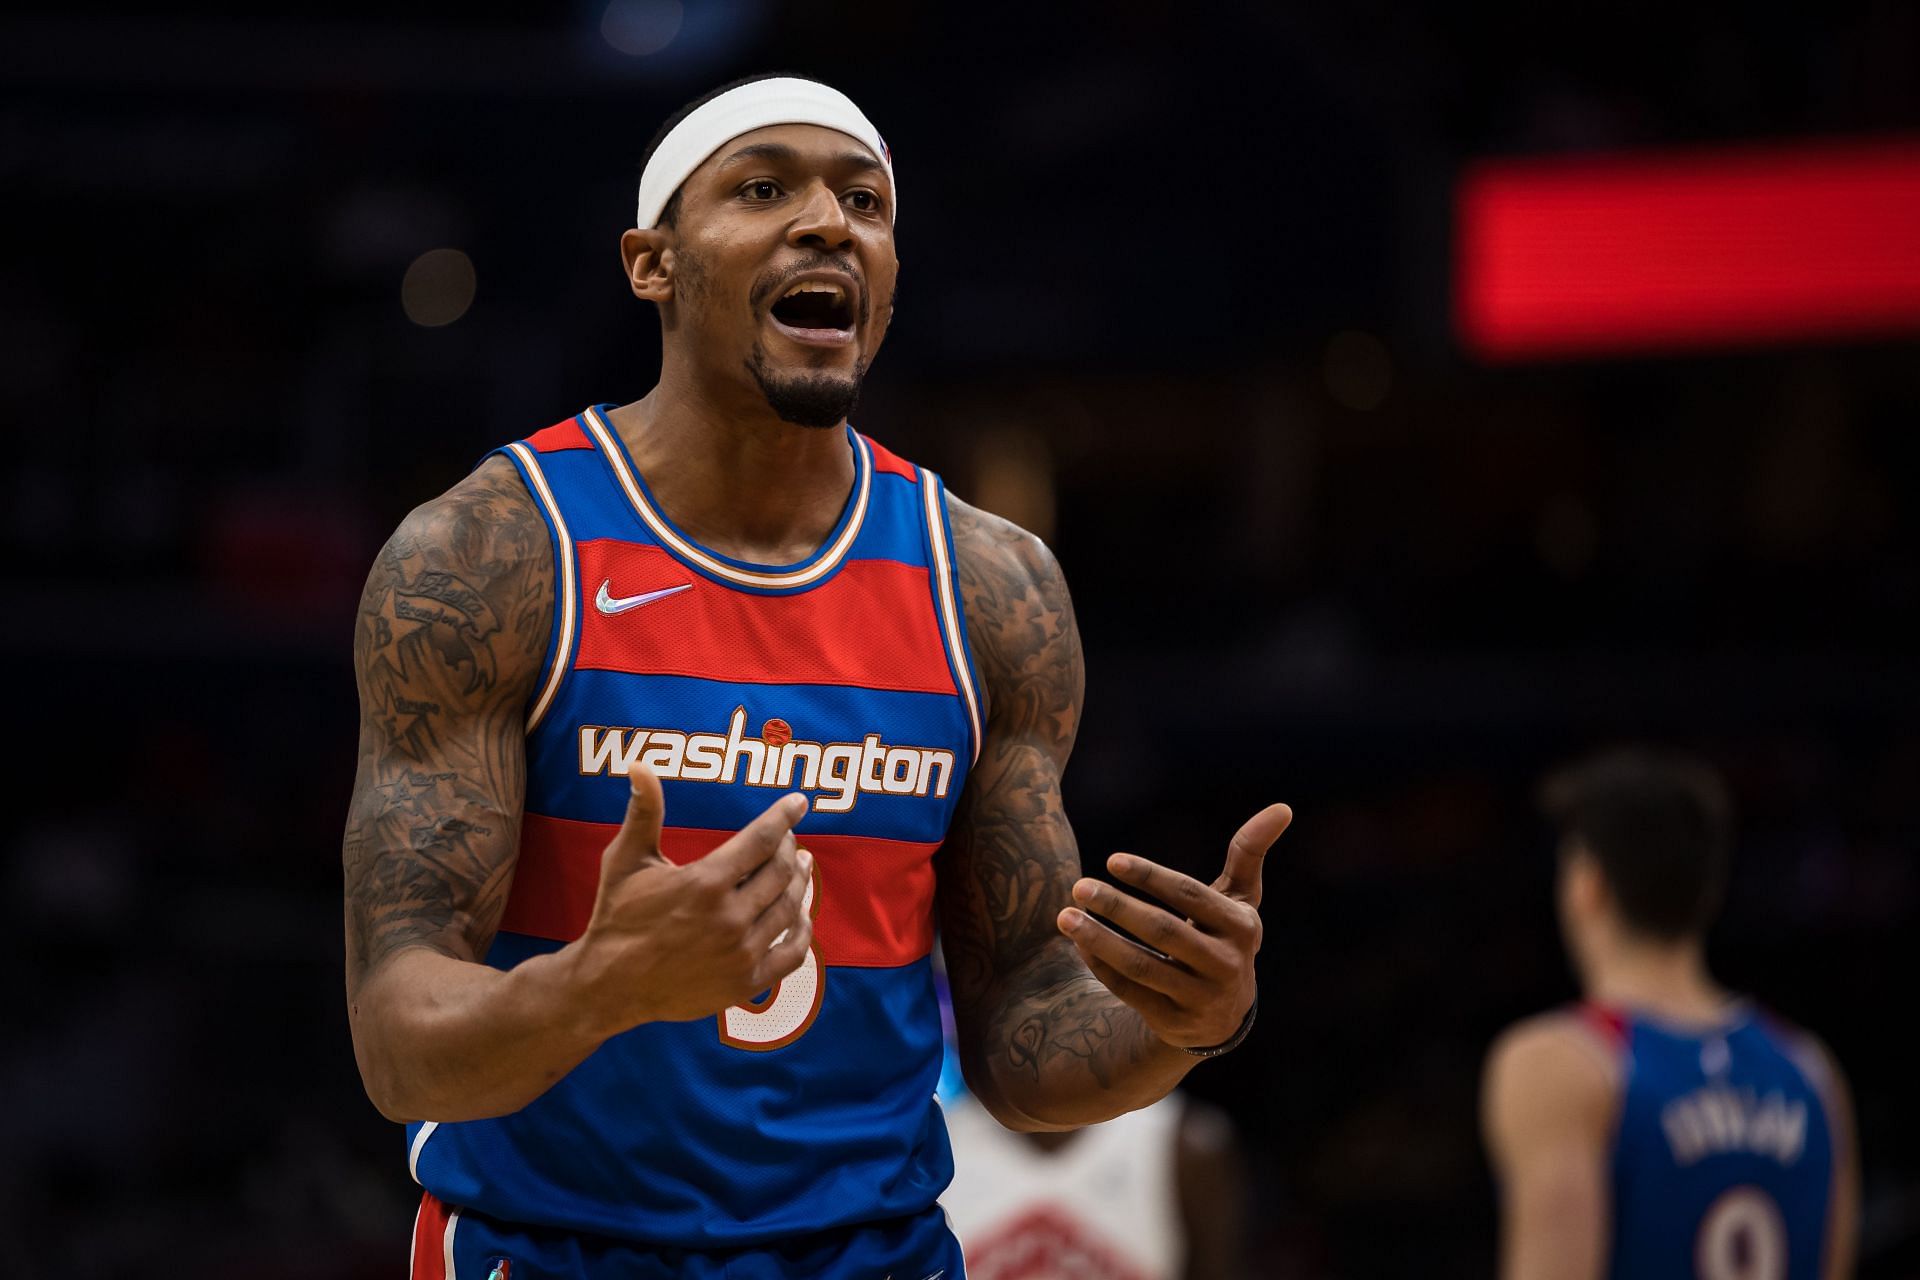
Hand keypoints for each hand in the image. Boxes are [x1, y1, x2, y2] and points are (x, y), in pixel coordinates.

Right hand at [566, 764, 813, 1036]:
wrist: (609, 984)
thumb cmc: (616, 916)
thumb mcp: (625, 860)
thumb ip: (643, 812)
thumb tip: (640, 765)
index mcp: (704, 883)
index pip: (761, 840)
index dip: (784, 816)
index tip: (799, 801)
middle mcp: (729, 918)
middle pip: (780, 872)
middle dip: (789, 847)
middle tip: (790, 838)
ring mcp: (740, 954)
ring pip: (790, 909)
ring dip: (800, 883)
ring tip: (799, 867)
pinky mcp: (745, 983)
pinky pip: (792, 955)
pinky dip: (802, 932)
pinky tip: (800, 916)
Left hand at [1055, 802, 1290, 1049]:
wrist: (1223, 1014)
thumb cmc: (1223, 936)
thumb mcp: (1241, 899)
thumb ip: (1250, 853)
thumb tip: (1282, 807)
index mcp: (1242, 927)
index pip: (1190, 896)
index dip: (1151, 876)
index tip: (1112, 860)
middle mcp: (1226, 964)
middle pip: (1163, 931)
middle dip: (1117, 907)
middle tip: (1078, 886)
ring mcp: (1200, 997)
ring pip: (1141, 966)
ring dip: (1098, 940)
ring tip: (1065, 916)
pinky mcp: (1174, 1022)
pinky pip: (1129, 992)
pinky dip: (1101, 966)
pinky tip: (1078, 943)